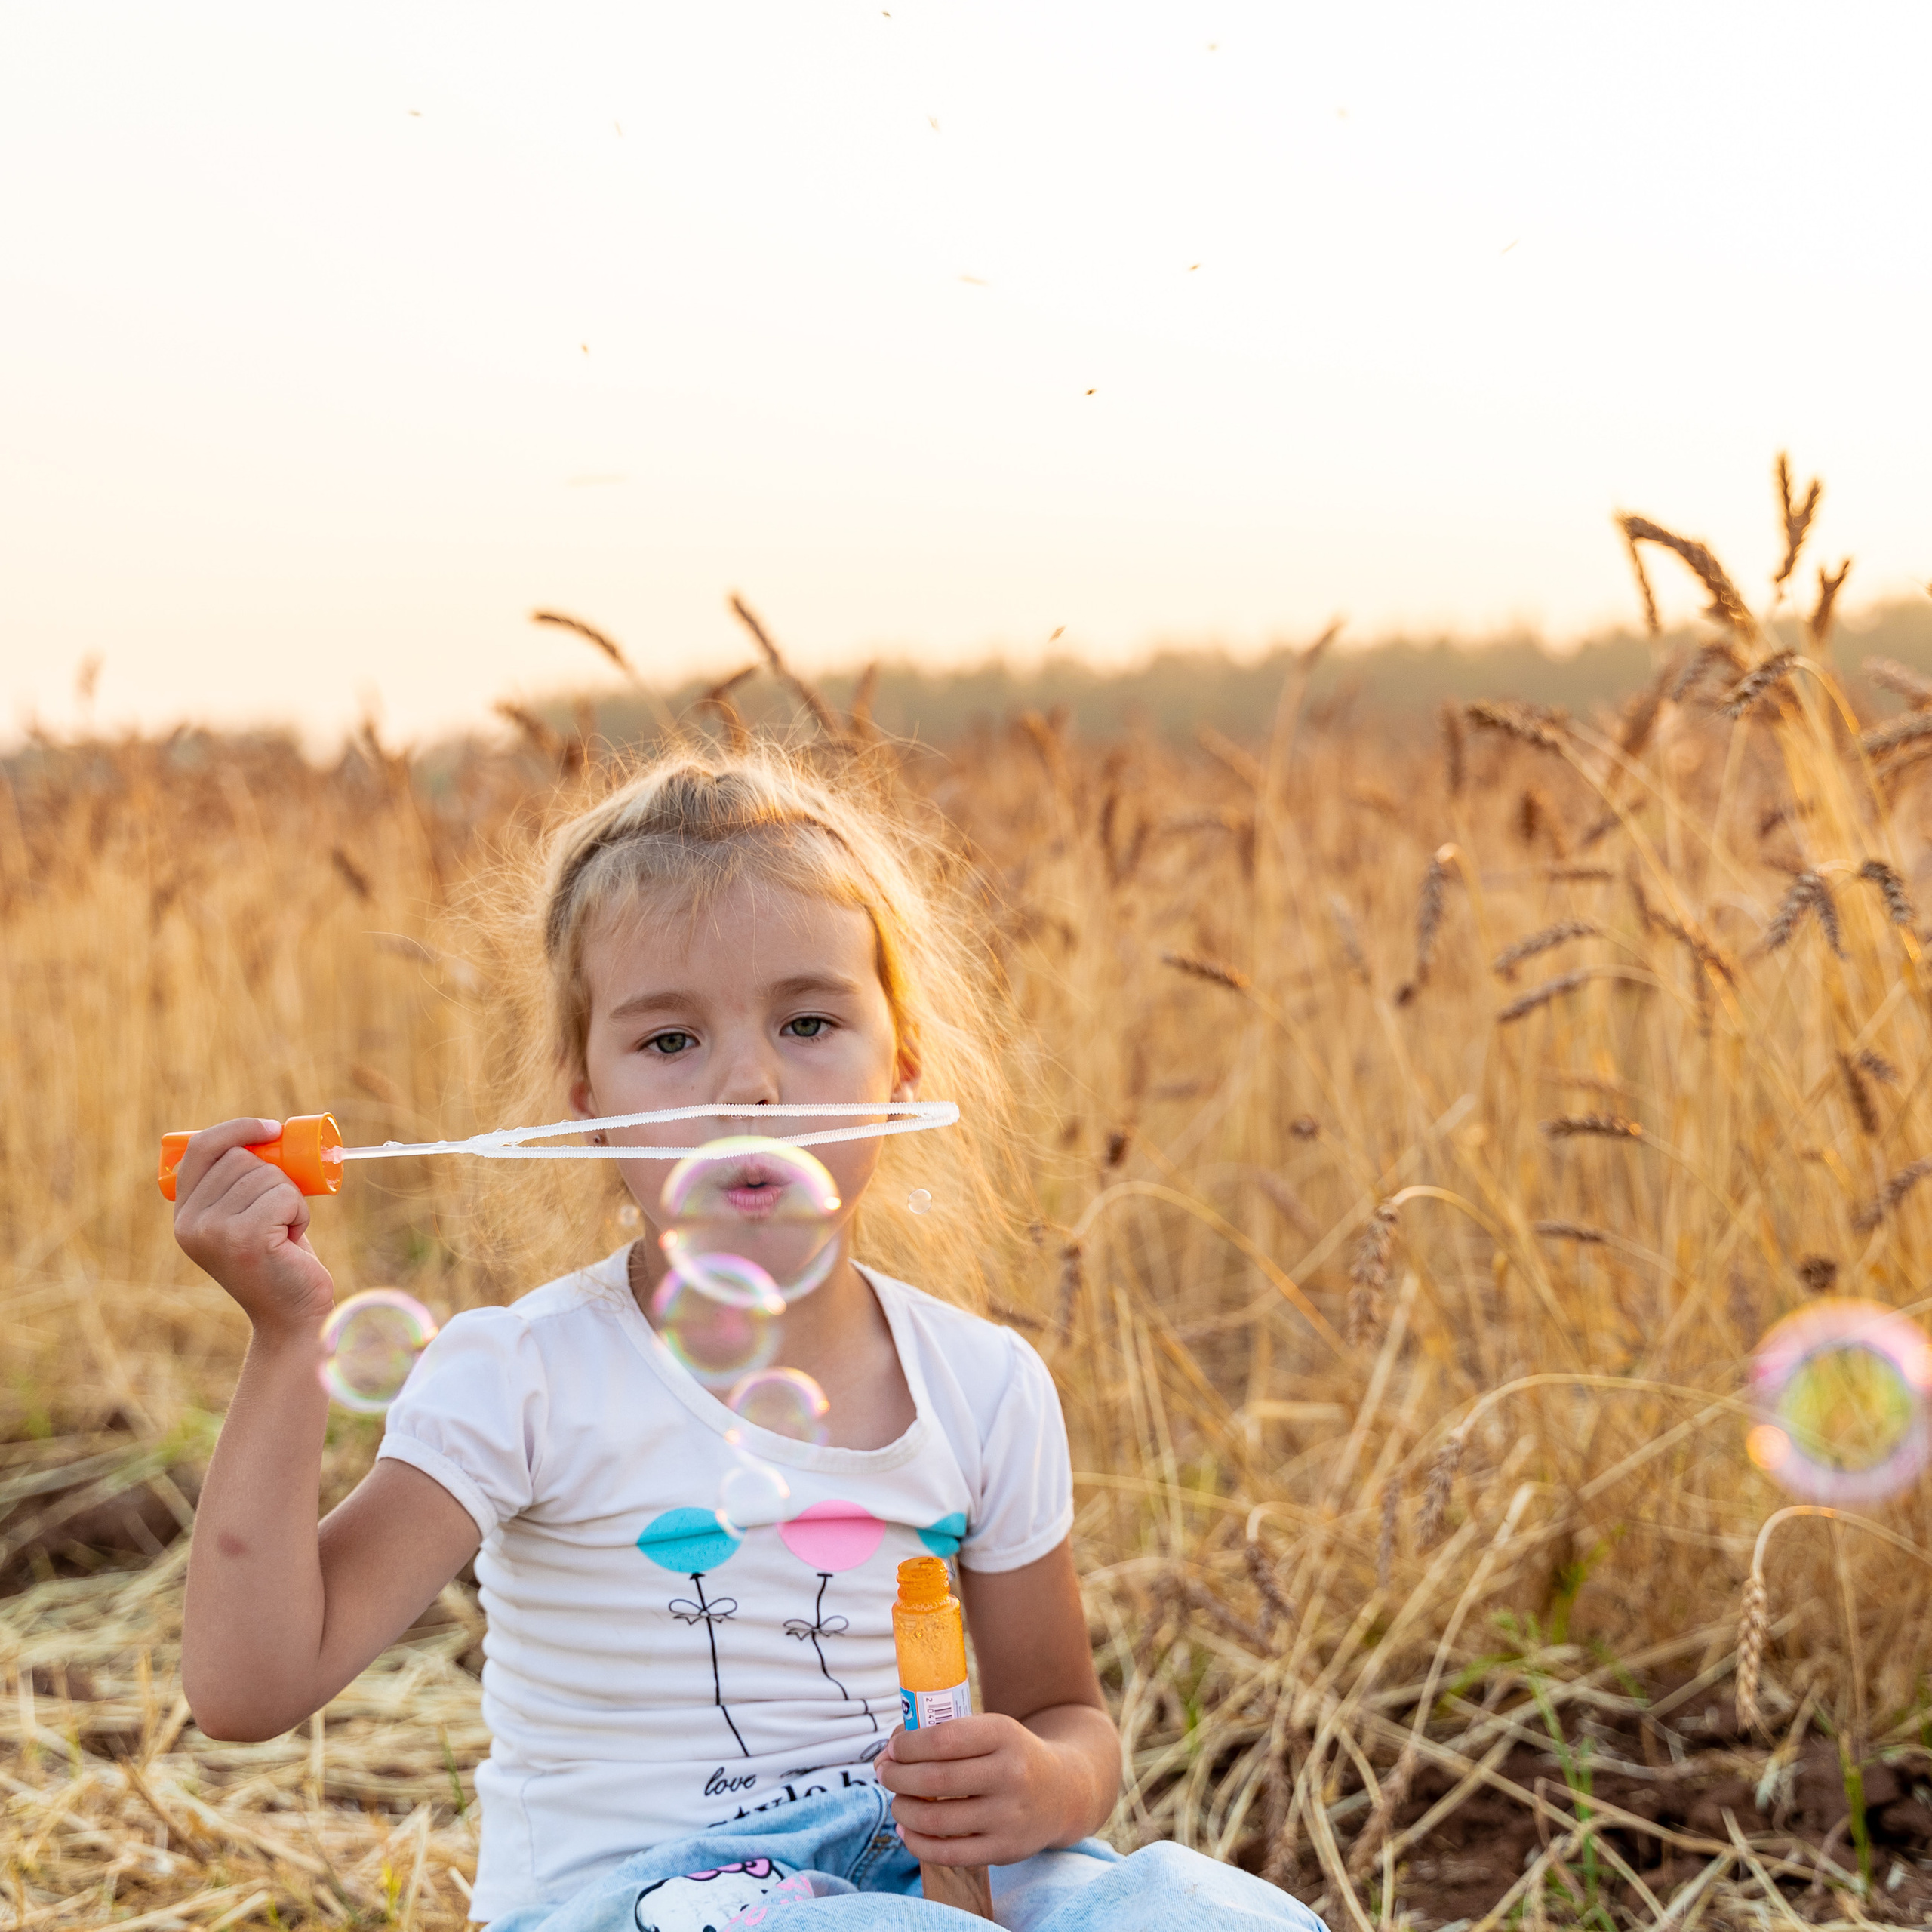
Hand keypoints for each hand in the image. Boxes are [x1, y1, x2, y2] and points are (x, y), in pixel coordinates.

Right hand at [172, 1118, 335, 1335]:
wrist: (291, 1315)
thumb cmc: (279, 1259)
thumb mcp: (246, 1218)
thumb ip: (238, 1185)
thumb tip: (264, 1133)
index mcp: (186, 1215)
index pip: (201, 1149)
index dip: (237, 1129)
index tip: (271, 1128)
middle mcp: (192, 1223)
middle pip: (242, 1158)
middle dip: (275, 1178)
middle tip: (278, 1217)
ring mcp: (216, 1231)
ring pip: (269, 1176)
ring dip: (290, 1199)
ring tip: (283, 1233)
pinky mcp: (246, 1239)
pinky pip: (286, 1196)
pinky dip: (300, 1213)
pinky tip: (291, 1241)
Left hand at [877, 1714, 1083, 1866]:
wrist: (1062, 1792)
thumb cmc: (1010, 1755)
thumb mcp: (991, 1730)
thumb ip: (945, 1735)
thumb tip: (888, 1754)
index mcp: (1003, 1734)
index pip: (942, 1739)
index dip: (907, 1746)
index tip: (892, 1750)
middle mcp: (1010, 1774)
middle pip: (934, 1780)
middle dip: (897, 1777)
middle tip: (884, 1774)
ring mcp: (1008, 1816)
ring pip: (936, 1820)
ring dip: (903, 1810)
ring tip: (897, 1802)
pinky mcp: (1005, 1850)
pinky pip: (949, 1853)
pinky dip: (918, 1844)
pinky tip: (908, 1832)